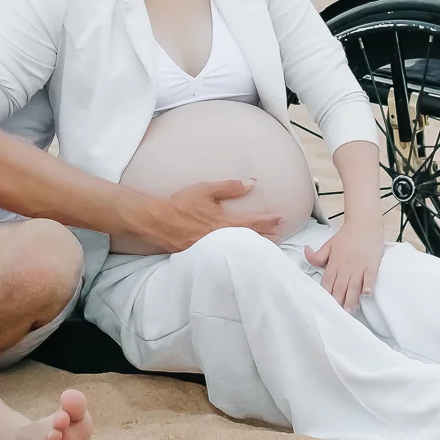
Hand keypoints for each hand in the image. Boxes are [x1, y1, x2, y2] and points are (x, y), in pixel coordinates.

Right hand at [135, 179, 284, 253]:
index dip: (268, 220)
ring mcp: (212, 249)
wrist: (158, 222)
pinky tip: (240, 255)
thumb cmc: (181, 204)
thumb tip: (251, 183)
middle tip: (282, 239)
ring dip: (254, 248)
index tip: (281, 218)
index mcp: (224, 223)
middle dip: (267, 239)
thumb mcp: (206, 190)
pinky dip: (236, 254)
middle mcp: (221, 238)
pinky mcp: (202, 255)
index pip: (252, 222)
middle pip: (249, 240)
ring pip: (239, 250)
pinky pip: (224, 255)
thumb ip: (230, 187)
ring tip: (267, 248)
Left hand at [303, 222, 382, 312]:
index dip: (326, 294)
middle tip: (338, 315)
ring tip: (350, 311)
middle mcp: (346, 267)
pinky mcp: (372, 265)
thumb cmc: (346, 236)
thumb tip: (305, 252)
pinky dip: (368, 285)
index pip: (327, 282)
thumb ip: (317, 255)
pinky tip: (366, 294)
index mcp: (334, 263)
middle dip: (339, 301)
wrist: (364, 223)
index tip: (325, 306)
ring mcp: (359, 266)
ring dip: (352, 299)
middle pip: (340, 287)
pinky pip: (370, 277)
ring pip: (354, 286)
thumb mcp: (329, 245)